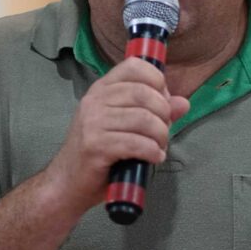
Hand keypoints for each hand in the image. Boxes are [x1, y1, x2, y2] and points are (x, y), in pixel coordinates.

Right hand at [41, 58, 189, 213]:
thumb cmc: (98, 153)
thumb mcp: (125, 127)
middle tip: (163, 131)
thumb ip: (154, 112)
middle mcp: (95, 100)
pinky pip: (136, 143)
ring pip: (143, 118)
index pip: (134, 66)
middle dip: (164, 113)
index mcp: (102, 89)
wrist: (66, 183)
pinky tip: (153, 157)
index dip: (157, 80)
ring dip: (161, 135)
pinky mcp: (95, 146)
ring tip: (159, 147)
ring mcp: (93, 122)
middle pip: (144, 93)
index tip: (163, 102)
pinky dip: (152, 151)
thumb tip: (183, 103)